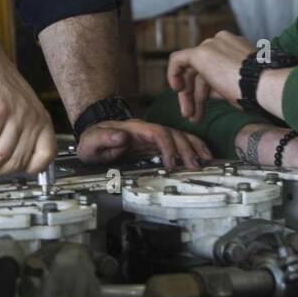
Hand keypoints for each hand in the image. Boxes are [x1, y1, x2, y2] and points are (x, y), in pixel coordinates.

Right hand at [0, 56, 55, 175]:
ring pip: (1, 156)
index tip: (18, 172)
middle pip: (19, 161)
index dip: (33, 168)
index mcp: (42, 119)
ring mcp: (16, 116)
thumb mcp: (21, 108)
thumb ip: (23, 131)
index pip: (47, 154)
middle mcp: (32, 118)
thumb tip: (16, 160)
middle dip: (0, 172)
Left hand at [75, 119, 211, 169]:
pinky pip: (179, 142)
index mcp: (133, 130)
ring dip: (194, 147)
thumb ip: (103, 138)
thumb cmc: (93, 141)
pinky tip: (203, 155)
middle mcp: (147, 130)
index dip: (167, 147)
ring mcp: (153, 136)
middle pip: (173, 134)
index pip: (157, 133)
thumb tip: (120, 137)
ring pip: (179, 136)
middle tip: (195, 166)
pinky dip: (193, 147)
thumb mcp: (90, 142)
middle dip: (186, 150)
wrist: (93, 139)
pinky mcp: (156, 144)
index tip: (172, 163)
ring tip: (206, 161)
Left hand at [166, 30, 252, 122]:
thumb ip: (224, 84)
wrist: (264, 84)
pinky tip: (176, 89)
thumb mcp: (241, 85)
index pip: (214, 67)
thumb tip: (214, 94)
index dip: (207, 87)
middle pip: (201, 69)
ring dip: (189, 95)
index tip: (206, 103)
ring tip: (189, 115)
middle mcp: (221, 42)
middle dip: (195, 93)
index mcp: (235, 47)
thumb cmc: (259, 90)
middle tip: (192, 114)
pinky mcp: (200, 53)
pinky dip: (173, 73)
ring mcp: (211, 46)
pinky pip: (178, 60)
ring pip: (191, 71)